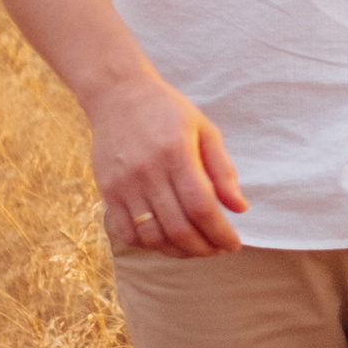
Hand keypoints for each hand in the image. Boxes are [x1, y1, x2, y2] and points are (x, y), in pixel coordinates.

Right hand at [89, 66, 248, 257]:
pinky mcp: (107, 191)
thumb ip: (222, 170)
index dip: (220, 232)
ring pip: (152, 236)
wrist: (118, 95)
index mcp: (176, 153)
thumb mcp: (204, 129)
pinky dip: (149, 245)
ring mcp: (124, 184)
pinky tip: (167, 240)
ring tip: (196, 248)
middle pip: (178, 227)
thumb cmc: (167, 111)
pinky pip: (126, 232)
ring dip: (178, 251)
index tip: (234, 244)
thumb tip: (240, 208)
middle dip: (204, 247)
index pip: (201, 207)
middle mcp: (148, 172)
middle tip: (218, 249)